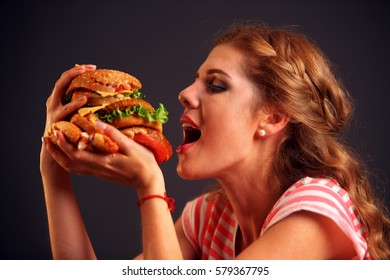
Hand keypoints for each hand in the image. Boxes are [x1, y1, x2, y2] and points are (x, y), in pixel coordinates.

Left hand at [42, 121, 163, 193]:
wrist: (148, 182)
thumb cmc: (144, 164)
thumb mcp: (132, 146)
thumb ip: (114, 135)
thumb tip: (98, 123)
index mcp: (103, 162)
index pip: (77, 154)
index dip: (64, 144)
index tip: (56, 132)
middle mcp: (97, 169)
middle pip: (69, 162)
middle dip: (56, 150)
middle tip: (46, 137)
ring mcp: (98, 173)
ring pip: (73, 167)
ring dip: (60, 156)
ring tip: (53, 145)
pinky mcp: (101, 173)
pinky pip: (80, 169)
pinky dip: (69, 162)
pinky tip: (69, 155)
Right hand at [43, 64, 96, 135]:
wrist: (57, 151)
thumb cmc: (70, 133)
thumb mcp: (76, 117)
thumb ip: (82, 107)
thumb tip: (101, 98)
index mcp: (58, 99)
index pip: (66, 79)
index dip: (77, 71)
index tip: (92, 67)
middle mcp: (53, 102)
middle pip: (61, 80)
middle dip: (74, 71)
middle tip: (89, 67)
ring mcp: (53, 110)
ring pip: (59, 90)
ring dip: (71, 79)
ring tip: (84, 73)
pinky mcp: (56, 120)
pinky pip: (66, 110)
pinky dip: (74, 103)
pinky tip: (84, 99)